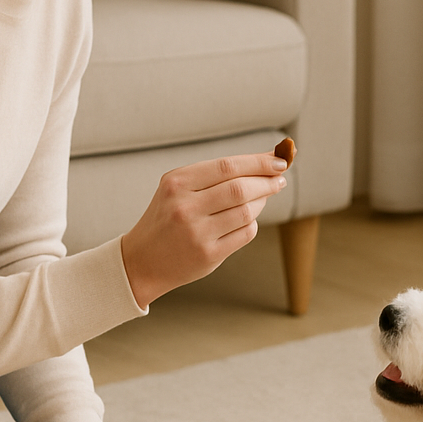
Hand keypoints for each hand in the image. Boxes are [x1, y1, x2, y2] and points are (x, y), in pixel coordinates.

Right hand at [121, 151, 288, 307]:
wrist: (142, 260)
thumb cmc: (168, 218)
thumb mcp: (178, 189)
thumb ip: (216, 175)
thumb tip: (267, 162)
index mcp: (177, 182)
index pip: (227, 166)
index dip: (258, 162)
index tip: (280, 160)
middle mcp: (185, 207)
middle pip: (240, 188)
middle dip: (267, 182)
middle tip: (279, 180)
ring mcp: (197, 233)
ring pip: (246, 212)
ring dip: (262, 202)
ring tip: (263, 198)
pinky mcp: (208, 255)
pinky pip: (245, 234)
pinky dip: (252, 224)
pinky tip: (247, 220)